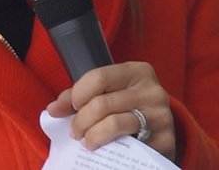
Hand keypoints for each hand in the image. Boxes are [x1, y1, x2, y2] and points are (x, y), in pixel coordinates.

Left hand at [46, 61, 175, 160]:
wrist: (159, 134)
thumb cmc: (127, 110)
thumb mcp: (109, 94)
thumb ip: (81, 96)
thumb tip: (53, 109)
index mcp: (138, 71)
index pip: (99, 76)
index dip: (77, 94)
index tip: (69, 107)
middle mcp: (152, 90)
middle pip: (102, 103)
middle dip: (80, 120)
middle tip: (74, 132)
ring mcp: (160, 115)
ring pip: (113, 123)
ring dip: (90, 136)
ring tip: (86, 141)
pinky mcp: (164, 139)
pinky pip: (127, 144)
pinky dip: (107, 147)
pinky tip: (101, 148)